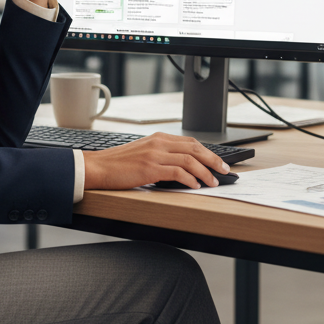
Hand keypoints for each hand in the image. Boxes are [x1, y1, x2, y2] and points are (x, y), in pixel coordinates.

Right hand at [82, 133, 230, 190]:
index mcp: (158, 138)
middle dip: (213, 160)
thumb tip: (183, 168)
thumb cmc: (118, 164)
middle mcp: (158, 143)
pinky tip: (195, 186)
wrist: (98, 167)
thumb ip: (161, 155)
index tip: (218, 161)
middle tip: (224, 170)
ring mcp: (154, 154)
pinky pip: (178, 172)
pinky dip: (190, 179)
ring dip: (205, 172)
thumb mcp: (142, 154)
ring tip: (213, 181)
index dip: (208, 152)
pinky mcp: (150, 168)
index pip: (190, 142)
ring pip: (189, 160)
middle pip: (195, 148)